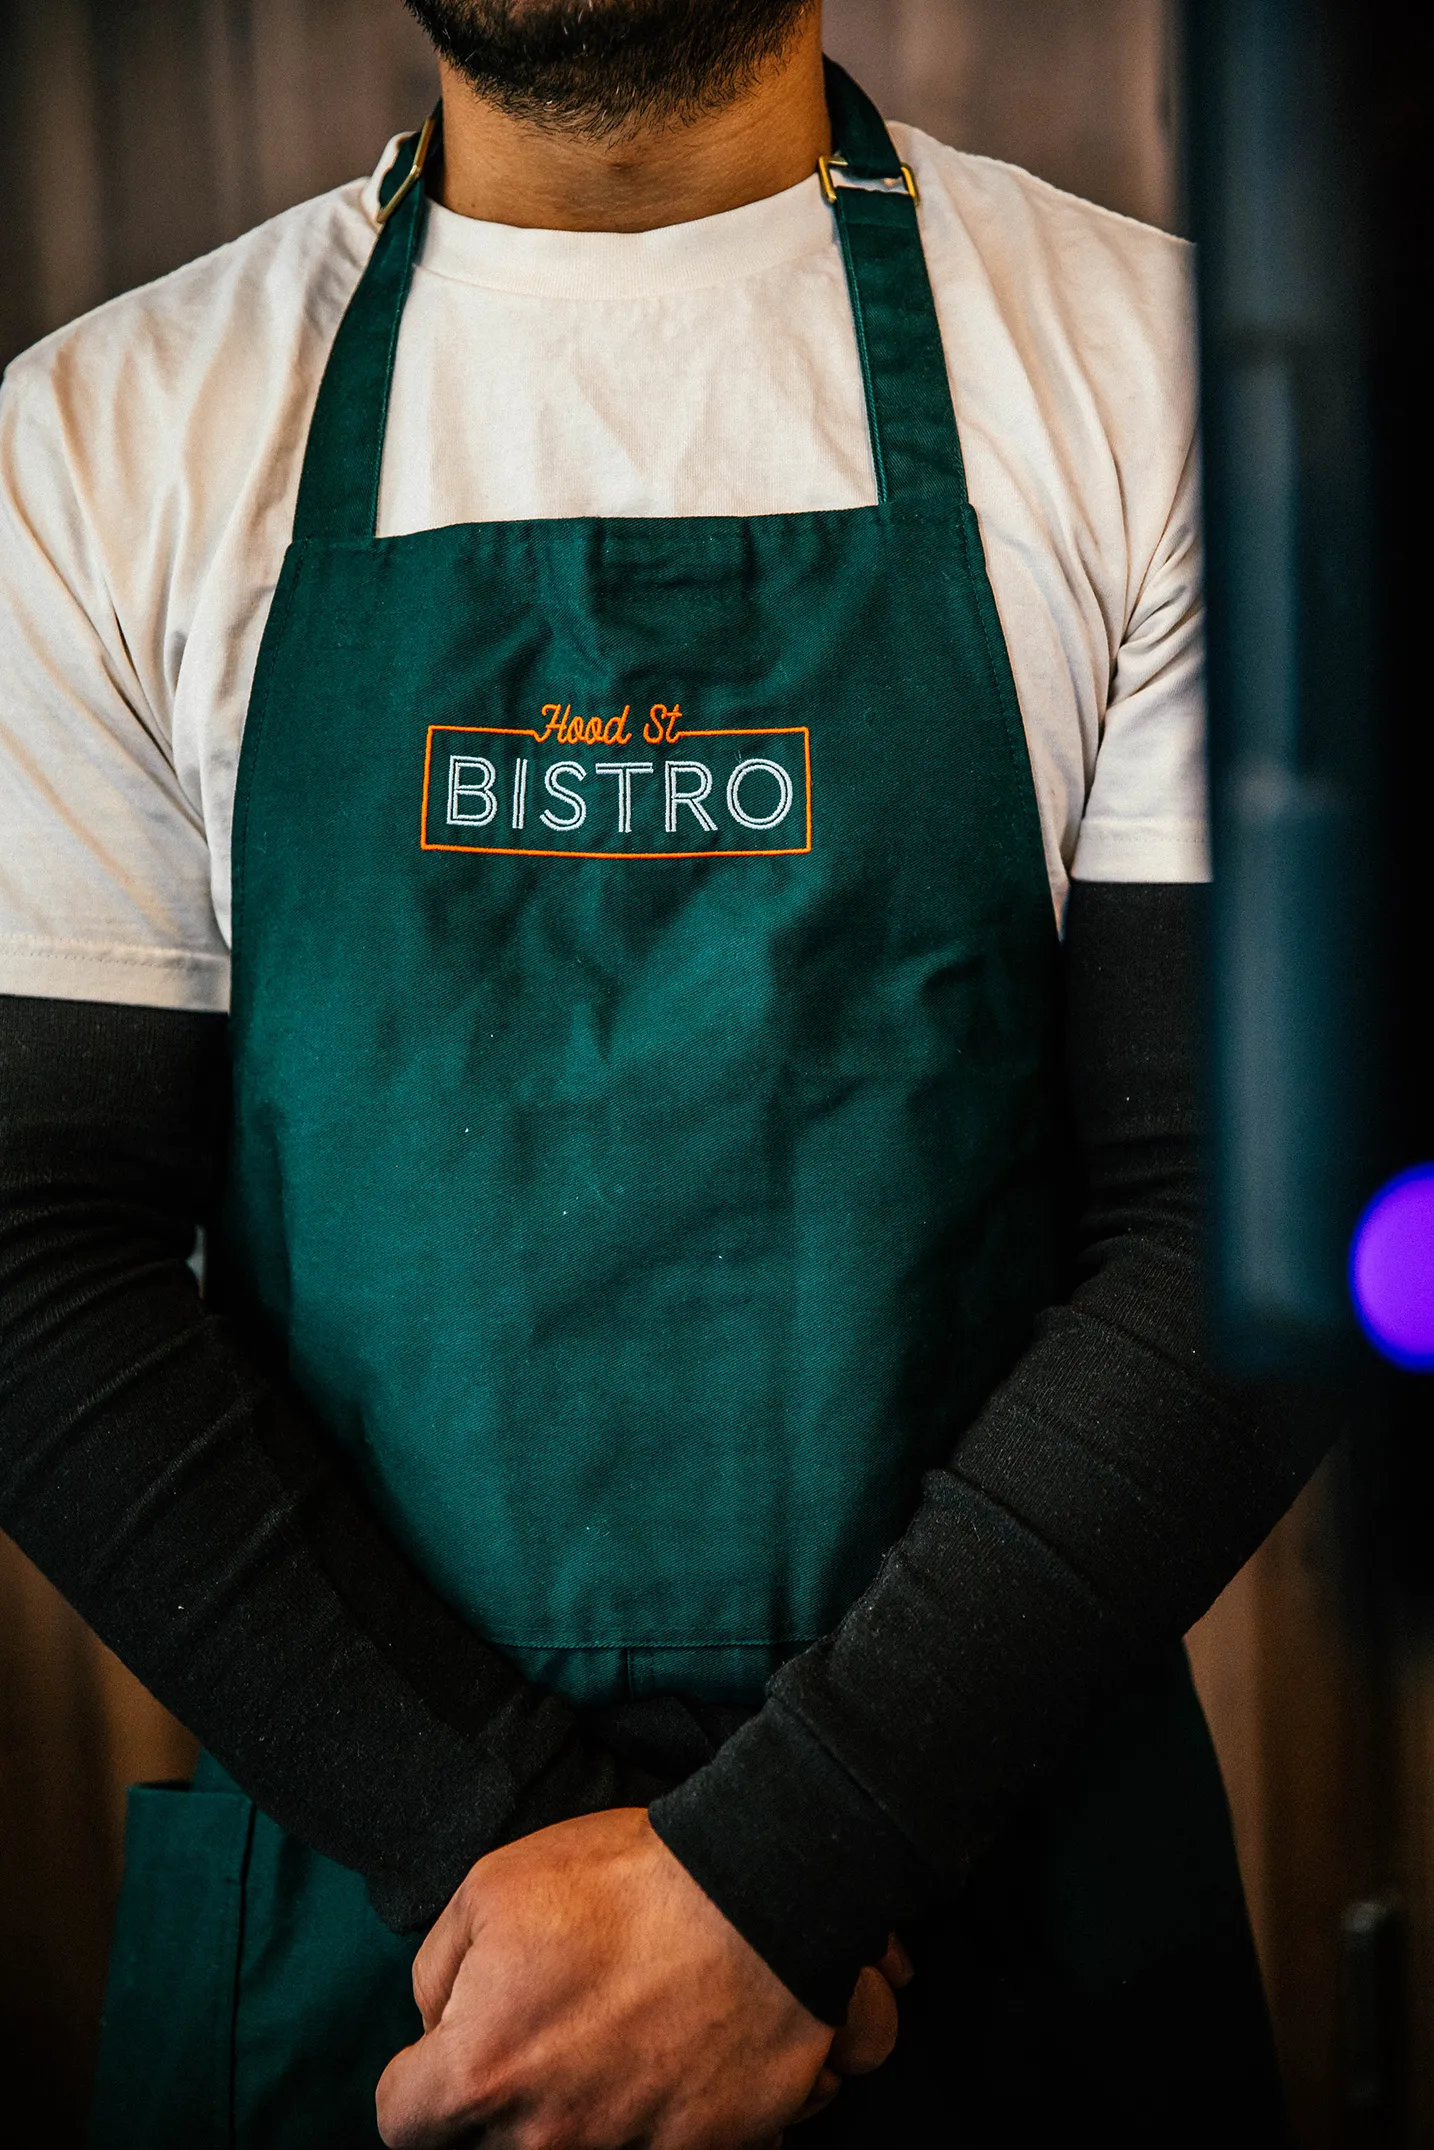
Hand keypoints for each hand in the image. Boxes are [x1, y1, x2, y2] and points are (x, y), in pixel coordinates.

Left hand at [375, 1808, 901, 2148]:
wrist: (757, 1894)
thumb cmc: (621, 1880)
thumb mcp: (491, 1886)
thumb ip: (436, 1970)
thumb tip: (437, 2022)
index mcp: (480, 2071)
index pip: (401, 2122)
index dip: (422, 2078)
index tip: (457, 2043)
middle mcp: (542, 2136)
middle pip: (483, 2145)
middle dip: (499, 2093)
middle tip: (545, 2026)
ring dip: (572, 2106)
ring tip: (610, 2034)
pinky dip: (646, 2118)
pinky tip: (665, 2056)